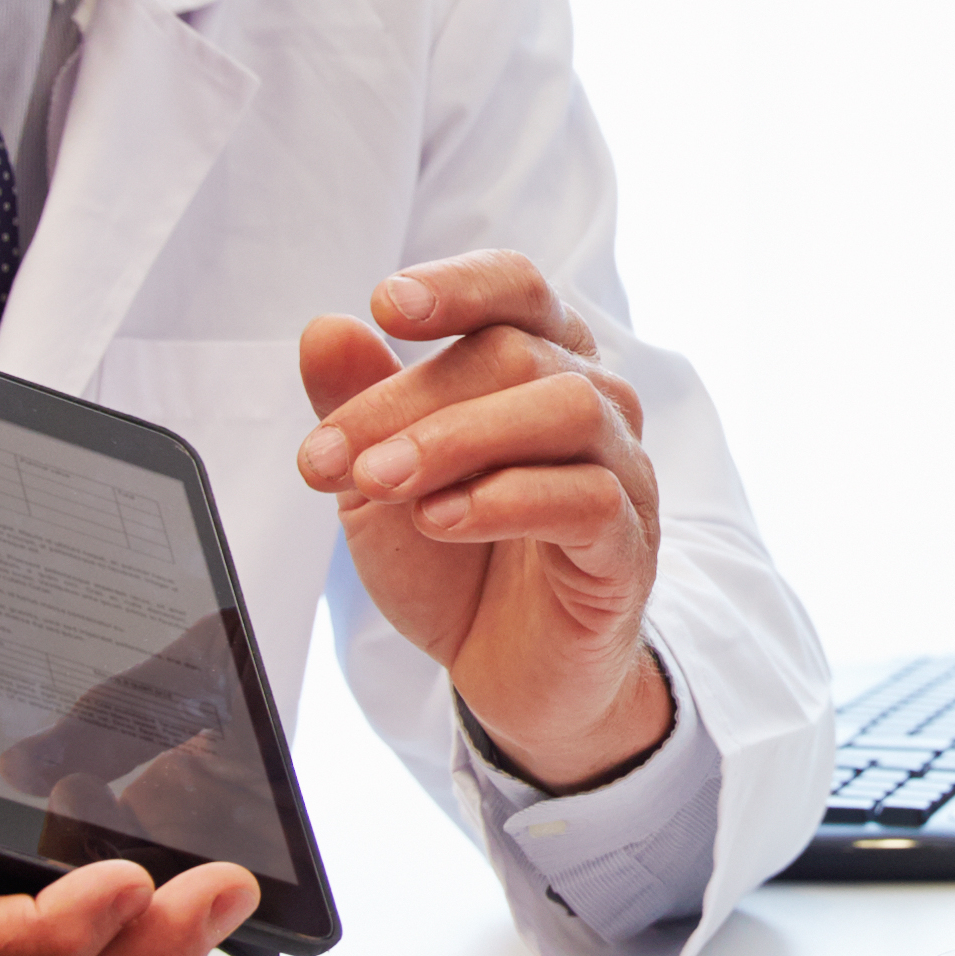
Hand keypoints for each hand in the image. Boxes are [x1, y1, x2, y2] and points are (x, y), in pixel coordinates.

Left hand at [295, 253, 670, 787]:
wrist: (505, 670)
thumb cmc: (454, 557)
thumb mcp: (378, 478)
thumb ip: (358, 404)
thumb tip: (325, 328)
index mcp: (540, 366)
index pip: (517, 288)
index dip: (458, 285)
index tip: (385, 305)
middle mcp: (595, 404)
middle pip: (517, 352)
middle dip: (407, 398)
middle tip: (327, 456)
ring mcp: (623, 473)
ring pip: (567, 409)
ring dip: (457, 438)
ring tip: (381, 482)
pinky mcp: (629, 548)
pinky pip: (587, 500)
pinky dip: (503, 501)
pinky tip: (438, 520)